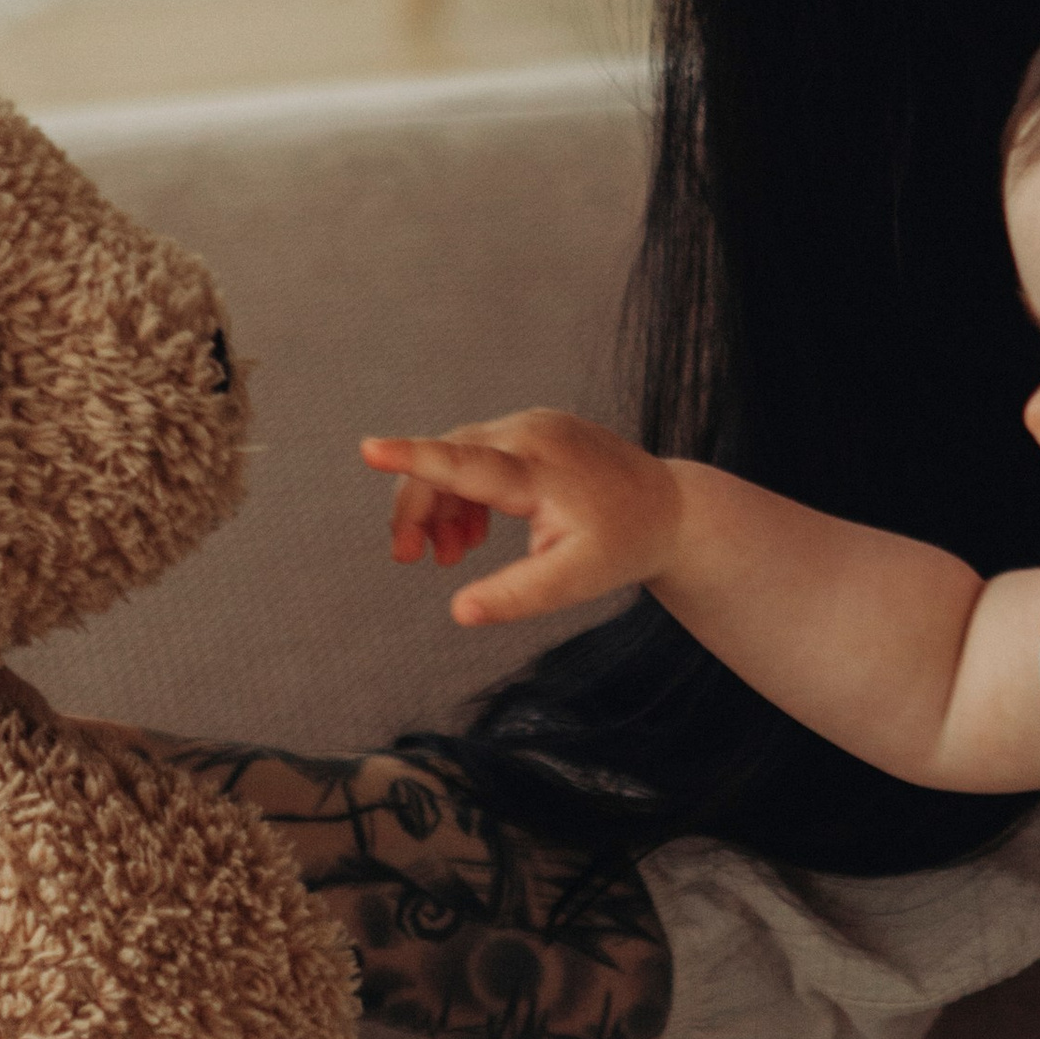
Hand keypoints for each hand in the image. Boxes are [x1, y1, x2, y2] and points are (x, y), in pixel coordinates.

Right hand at [360, 414, 683, 630]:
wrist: (670, 509)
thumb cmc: (623, 546)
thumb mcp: (574, 581)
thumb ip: (516, 597)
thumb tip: (459, 614)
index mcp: (541, 470)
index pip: (465, 462)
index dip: (414, 459)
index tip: (368, 448)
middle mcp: (532, 434)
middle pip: (448, 461)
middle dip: (418, 509)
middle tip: (406, 558)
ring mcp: (535, 425)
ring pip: (460, 455)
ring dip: (442, 505)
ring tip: (448, 557)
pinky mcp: (536, 429)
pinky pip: (481, 453)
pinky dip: (466, 494)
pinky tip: (470, 535)